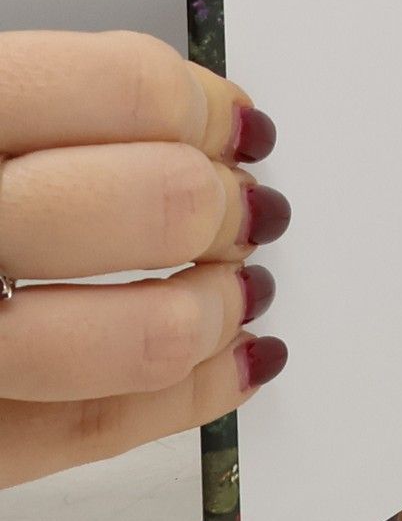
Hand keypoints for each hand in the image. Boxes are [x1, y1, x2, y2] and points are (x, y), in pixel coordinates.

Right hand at [0, 32, 287, 489]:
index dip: (203, 107)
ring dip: (215, 309)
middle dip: (219, 207)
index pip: (122, 88)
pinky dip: (189, 398)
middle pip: (149, 206)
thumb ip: (43, 98)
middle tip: (238, 205)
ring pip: (134, 336)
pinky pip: (88, 432)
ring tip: (236, 288)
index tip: (233, 124)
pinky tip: (235, 363)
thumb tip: (203, 116)